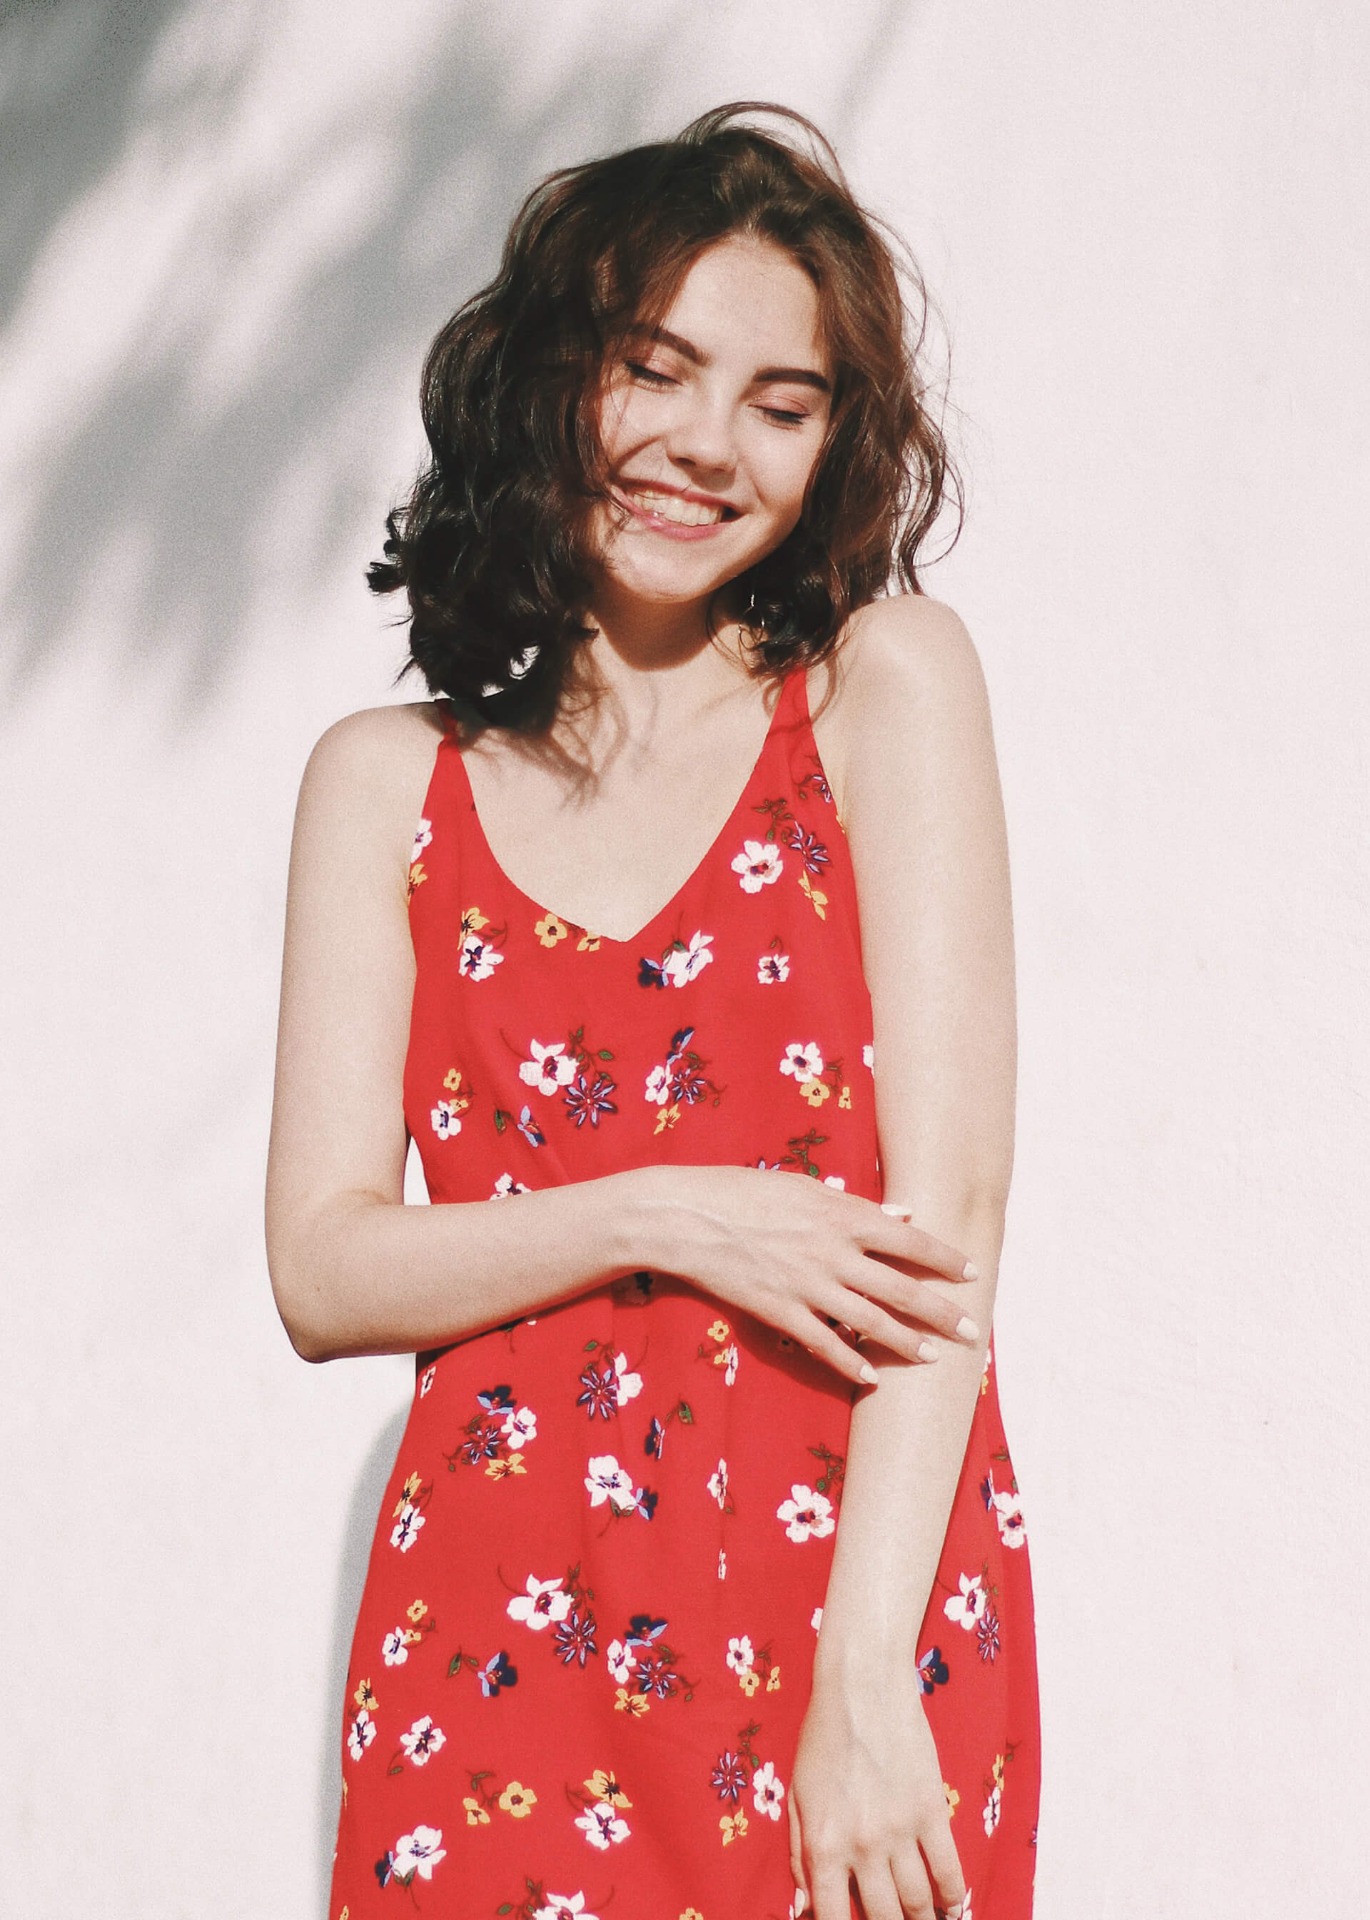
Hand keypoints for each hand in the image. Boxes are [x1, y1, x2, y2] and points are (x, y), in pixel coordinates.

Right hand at [622, 1164, 977, 1387]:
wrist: (689, 1217)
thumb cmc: (744, 1191)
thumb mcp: (802, 1186)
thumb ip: (855, 1204)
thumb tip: (901, 1215)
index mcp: (842, 1215)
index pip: (909, 1241)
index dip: (944, 1259)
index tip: (971, 1272)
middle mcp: (833, 1253)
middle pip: (900, 1289)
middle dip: (940, 1312)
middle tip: (970, 1330)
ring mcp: (807, 1286)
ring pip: (869, 1322)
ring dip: (904, 1342)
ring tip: (930, 1356)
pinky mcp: (780, 1312)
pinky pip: (824, 1344)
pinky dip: (850, 1362)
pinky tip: (871, 1377)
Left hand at [788, 1652, 965, 1919]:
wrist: (862, 1687)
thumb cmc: (822, 1737)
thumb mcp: (798, 1795)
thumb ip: (799, 1854)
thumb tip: (805, 1903)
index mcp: (823, 1844)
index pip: (834, 1918)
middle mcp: (861, 1846)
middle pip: (884, 1916)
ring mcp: (900, 1830)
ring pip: (918, 1901)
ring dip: (922, 1919)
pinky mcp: (931, 1810)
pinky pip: (948, 1869)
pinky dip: (953, 1896)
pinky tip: (951, 1906)